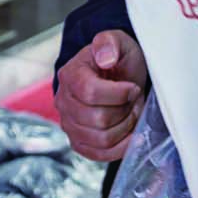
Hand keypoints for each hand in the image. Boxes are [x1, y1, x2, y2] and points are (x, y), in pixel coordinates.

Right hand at [54, 30, 149, 161]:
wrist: (116, 77)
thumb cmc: (118, 61)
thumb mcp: (119, 42)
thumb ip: (110, 43)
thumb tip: (105, 58)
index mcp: (70, 75)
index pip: (91, 93)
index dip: (119, 93)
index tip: (132, 87)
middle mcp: (63, 102)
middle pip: (98, 119)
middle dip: (125, 111)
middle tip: (133, 100)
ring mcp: (69, 125)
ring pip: (102, 139)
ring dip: (125, 127)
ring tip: (130, 112)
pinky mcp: (79, 143)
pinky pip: (100, 155)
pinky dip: (120, 146)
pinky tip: (129, 131)